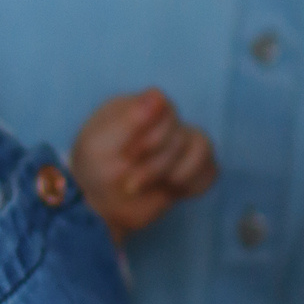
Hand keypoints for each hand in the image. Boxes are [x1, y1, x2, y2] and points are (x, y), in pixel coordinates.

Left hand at [71, 89, 218, 242]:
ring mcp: (177, 145)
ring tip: (151, 189)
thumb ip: (127, 120)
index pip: (164, 106)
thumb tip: (158, 94)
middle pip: (181, 132)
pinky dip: (195, 182)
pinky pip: (211, 169)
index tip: (130, 155)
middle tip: (131, 184)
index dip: (154, 133)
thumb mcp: (99, 146)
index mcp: (136, 107)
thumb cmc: (92, 173)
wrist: (97, 210)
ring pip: (202, 147)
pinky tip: (172, 191)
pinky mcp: (188, 169)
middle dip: (157, 164)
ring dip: (177, 174)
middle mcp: (160, 121)